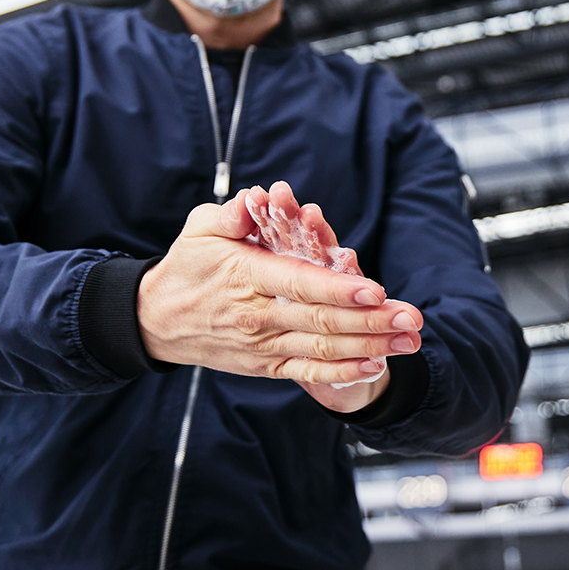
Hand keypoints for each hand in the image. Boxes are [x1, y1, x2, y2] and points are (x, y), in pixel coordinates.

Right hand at [138, 187, 422, 383]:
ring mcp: (262, 345)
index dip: (339, 290)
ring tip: (408, 342)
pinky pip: (308, 372)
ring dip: (370, 346)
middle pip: (321, 322)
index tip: (375, 290)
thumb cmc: (187, 266)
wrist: (156, 320)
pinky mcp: (264, 365)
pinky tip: (375, 365)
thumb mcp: (199, 229)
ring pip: (322, 350)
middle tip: (412, 319)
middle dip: (372, 322)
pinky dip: (342, 372)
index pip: (299, 285)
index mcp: (246, 276)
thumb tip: (254, 197)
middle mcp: (257, 315)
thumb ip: (230, 214)